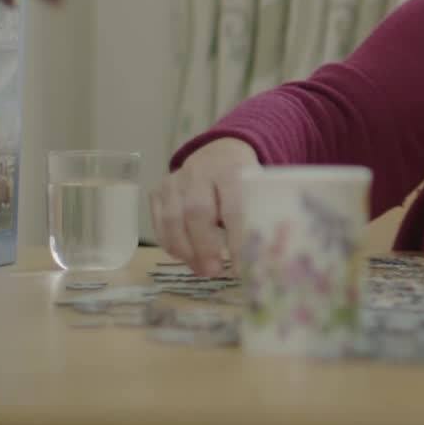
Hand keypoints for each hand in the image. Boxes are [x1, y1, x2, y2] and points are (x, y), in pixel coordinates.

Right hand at [148, 137, 257, 276]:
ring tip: (201, 270)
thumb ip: (260, 214)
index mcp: (231, 170)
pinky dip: (169, 243)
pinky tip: (184, 257)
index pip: (232, 206)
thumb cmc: (244, 180)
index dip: (235, 239)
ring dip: (185, 250)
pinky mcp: (159, 190)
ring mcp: (175, 180)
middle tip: (214, 271)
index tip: (242, 266)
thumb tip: (264, 257)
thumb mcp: (258, 187)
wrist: (219, 153)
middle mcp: (199, 171)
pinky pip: (159, 221)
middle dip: (204, 247)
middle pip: (196, 212)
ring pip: (172, 218)